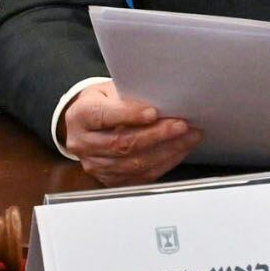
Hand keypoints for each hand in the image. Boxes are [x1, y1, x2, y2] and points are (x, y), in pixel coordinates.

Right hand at [63, 82, 198, 185]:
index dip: (129, 115)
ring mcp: (95, 165)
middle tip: (182, 125)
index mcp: (80, 116)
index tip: (154, 112)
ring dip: (166, 151)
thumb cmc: (102, 103)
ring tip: (189, 138)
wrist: (87, 126)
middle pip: (121, 143)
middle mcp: (83, 143)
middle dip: (156, 135)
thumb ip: (129, 97)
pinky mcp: (109, 180)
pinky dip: (164, 164)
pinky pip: (140, 176)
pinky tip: (178, 151)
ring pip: (133, 163)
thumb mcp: (110, 90)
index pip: (103, 116)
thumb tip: (163, 104)